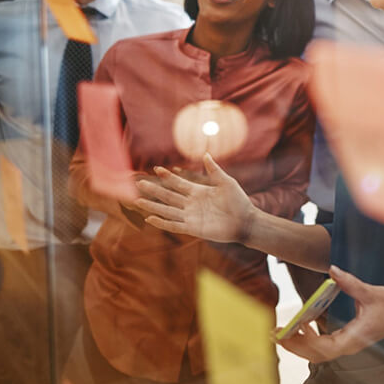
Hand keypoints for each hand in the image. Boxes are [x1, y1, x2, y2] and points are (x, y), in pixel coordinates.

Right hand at [134, 153, 255, 243]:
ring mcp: (191, 216)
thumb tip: (206, 154)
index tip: (156, 168)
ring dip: (153, 206)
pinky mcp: (193, 228)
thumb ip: (214, 170)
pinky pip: (174, 225)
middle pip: (168, 196)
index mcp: (198, 192)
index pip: (178, 183)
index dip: (168, 176)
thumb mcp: (227, 182)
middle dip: (154, 190)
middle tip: (139, 183)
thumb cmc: (239, 201)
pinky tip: (150, 218)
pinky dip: (162, 222)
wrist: (245, 221)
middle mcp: (191, 204)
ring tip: (138, 200)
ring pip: (167, 210)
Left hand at [277, 266, 383, 362]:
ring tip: (281, 332)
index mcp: (354, 338)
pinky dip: (309, 338)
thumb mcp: (372, 293)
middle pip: (315, 354)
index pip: (324, 347)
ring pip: (318, 352)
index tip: (294, 327)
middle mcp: (349, 345)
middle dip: (294, 345)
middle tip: (274, 333)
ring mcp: (348, 343)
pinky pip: (324, 344)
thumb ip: (350, 283)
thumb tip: (332, 271)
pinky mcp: (348, 338)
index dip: (306, 341)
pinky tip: (302, 324)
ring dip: (299, 344)